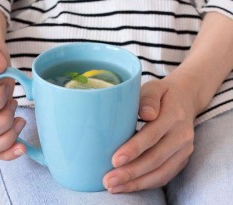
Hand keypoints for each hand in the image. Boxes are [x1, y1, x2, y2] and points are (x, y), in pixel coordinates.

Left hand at [103, 78, 196, 192]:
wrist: (186, 100)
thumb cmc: (162, 94)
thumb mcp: (155, 87)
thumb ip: (148, 99)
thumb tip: (146, 114)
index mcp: (174, 115)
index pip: (152, 135)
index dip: (134, 149)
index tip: (115, 160)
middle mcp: (182, 135)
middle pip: (155, 158)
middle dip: (130, 172)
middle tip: (108, 180)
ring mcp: (184, 150)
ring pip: (161, 172)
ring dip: (136, 183)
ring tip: (114, 188)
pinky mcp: (182, 159)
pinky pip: (165, 176)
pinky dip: (146, 184)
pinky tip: (128, 186)